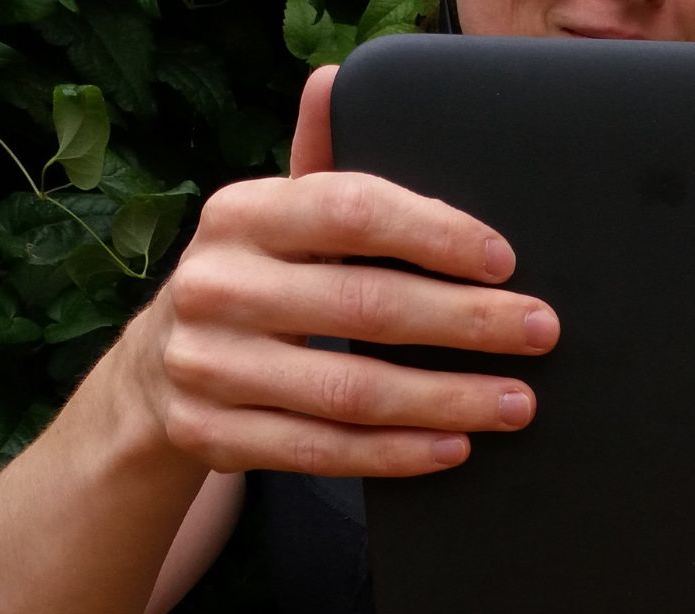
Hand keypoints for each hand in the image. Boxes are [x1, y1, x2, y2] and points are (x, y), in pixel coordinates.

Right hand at [117, 65, 560, 475]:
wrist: (153, 374)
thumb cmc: (255, 279)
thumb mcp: (276, 216)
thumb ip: (320, 159)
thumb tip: (336, 79)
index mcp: (242, 214)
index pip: (351, 211)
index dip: (436, 234)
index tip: (504, 261)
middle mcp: (217, 286)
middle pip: (364, 307)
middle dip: (468, 323)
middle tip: (540, 332)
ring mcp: (209, 366)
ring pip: (350, 391)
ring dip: (447, 400)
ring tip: (517, 402)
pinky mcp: (213, 436)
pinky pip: (322, 450)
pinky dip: (397, 454)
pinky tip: (454, 448)